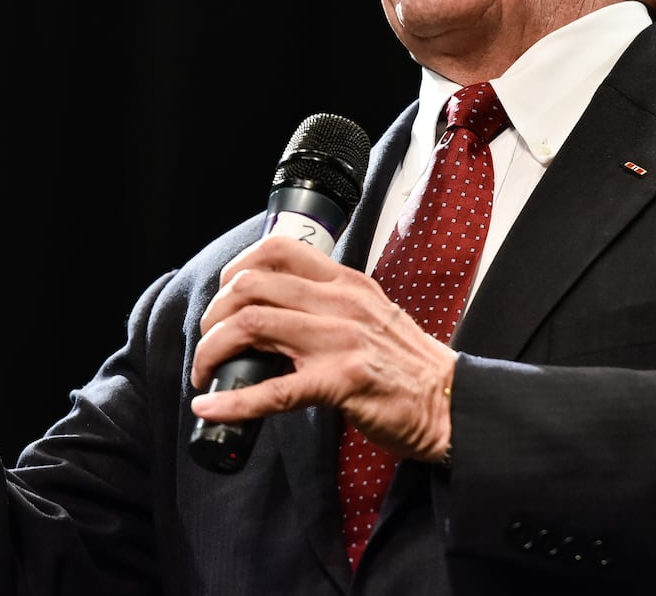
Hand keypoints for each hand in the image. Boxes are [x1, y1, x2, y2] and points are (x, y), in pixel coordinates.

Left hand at [189, 235, 453, 462]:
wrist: (450, 402)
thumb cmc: (408, 364)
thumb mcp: (372, 312)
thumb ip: (329, 303)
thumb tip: (274, 311)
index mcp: (346, 282)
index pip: (277, 249)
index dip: (236, 268)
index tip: (223, 295)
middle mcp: (340, 303)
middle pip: (251, 286)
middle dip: (214, 314)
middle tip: (208, 340)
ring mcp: (339, 341)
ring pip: (252, 325)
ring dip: (213, 349)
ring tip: (205, 371)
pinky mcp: (339, 382)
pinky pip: (272, 390)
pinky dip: (232, 401)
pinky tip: (210, 407)